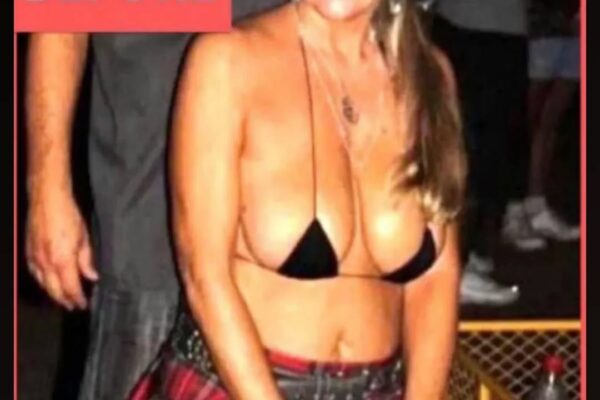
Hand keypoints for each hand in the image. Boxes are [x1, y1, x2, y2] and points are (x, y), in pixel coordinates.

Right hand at [25, 190, 98, 309]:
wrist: (47, 200)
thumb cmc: (68, 215)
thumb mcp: (84, 238)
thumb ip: (86, 260)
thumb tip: (92, 276)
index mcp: (62, 260)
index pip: (70, 288)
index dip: (77, 299)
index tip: (83, 304)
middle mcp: (46, 262)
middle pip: (55, 290)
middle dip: (65, 300)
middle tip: (73, 305)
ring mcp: (35, 258)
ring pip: (43, 284)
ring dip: (54, 293)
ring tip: (63, 298)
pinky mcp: (28, 253)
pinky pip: (35, 274)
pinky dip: (43, 282)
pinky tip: (49, 282)